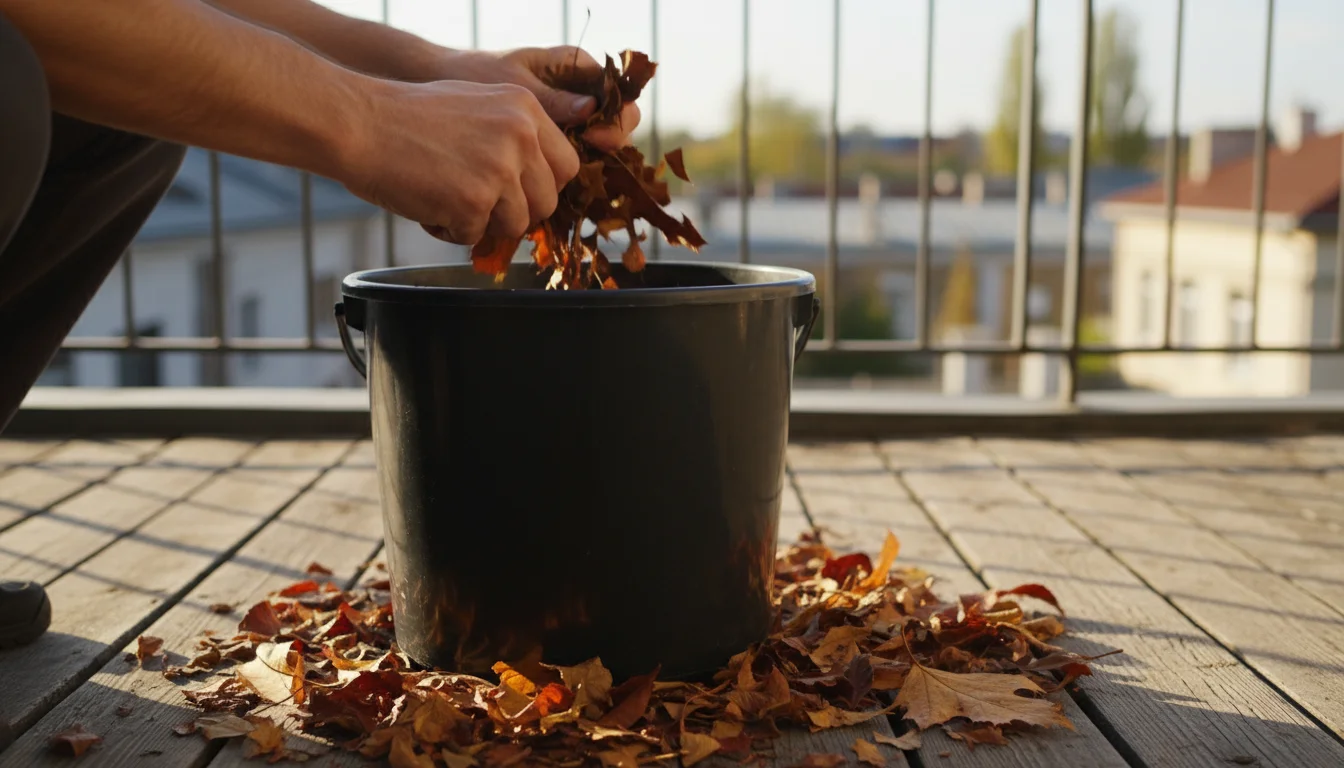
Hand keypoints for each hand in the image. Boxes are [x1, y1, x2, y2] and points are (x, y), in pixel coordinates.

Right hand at [340, 79, 580, 244]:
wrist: (358, 122)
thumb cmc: (407, 117)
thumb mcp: (478, 105)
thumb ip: (514, 137)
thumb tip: (539, 182)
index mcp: (525, 108)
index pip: (566, 165)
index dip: (542, 186)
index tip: (518, 191)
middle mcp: (521, 135)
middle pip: (546, 202)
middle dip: (515, 212)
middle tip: (478, 202)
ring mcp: (500, 169)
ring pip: (516, 224)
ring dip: (482, 222)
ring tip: (446, 197)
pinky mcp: (474, 201)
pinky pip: (475, 236)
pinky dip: (449, 230)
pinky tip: (426, 203)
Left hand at [432, 46, 641, 152]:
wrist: (447, 85)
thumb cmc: (478, 74)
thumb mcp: (514, 84)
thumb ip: (552, 98)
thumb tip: (590, 108)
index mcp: (577, 66)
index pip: (617, 94)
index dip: (615, 118)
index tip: (593, 136)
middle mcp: (580, 91)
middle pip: (617, 121)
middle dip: (609, 141)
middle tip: (585, 155)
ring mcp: (570, 116)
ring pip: (599, 143)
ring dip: (592, 160)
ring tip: (567, 171)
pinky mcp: (554, 139)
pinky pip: (575, 155)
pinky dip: (569, 170)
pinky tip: (552, 181)